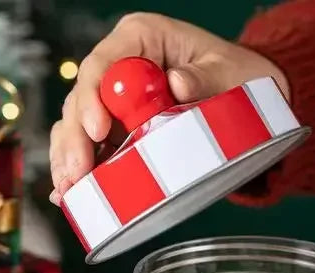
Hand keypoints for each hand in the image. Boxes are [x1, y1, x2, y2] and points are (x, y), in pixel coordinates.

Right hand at [49, 13, 287, 203]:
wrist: (245, 96)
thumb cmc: (237, 76)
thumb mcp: (230, 71)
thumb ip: (204, 76)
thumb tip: (177, 83)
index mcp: (141, 39)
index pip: (104, 64)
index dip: (93, 97)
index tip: (98, 130)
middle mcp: (119, 67)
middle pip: (82, 98)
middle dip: (75, 137)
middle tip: (77, 171)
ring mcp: (113, 101)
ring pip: (76, 125)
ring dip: (69, 158)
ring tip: (68, 188)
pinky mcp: (115, 131)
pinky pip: (88, 148)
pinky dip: (78, 171)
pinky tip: (69, 192)